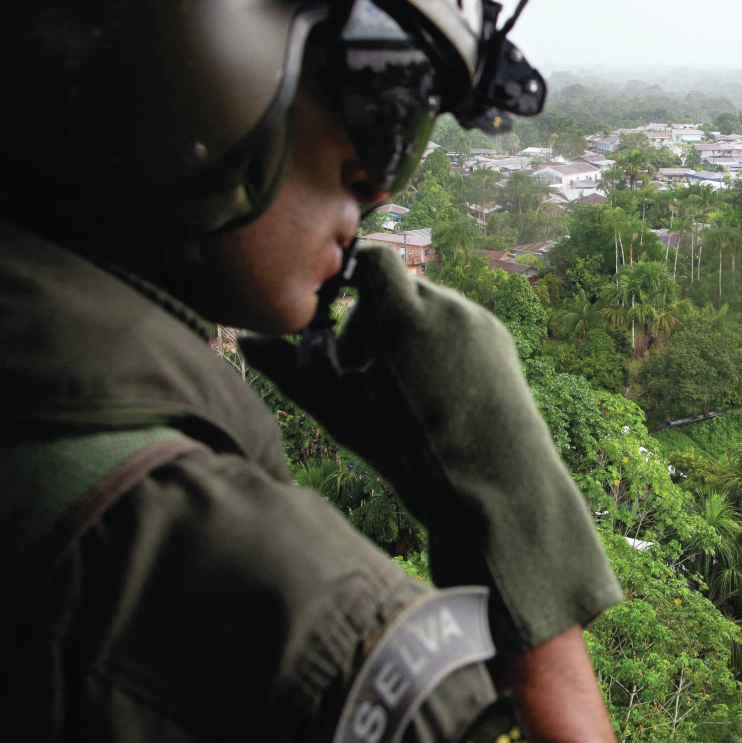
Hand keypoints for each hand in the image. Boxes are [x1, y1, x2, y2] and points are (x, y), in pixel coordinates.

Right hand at [241, 242, 619, 652]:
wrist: (490, 482)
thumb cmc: (405, 450)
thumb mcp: (339, 411)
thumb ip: (291, 371)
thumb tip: (245, 340)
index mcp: (402, 314)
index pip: (372, 260)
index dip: (351, 278)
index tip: (338, 311)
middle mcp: (444, 304)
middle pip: (397, 290)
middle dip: (375, 322)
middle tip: (366, 374)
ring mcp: (476, 319)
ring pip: (429, 308)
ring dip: (409, 334)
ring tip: (404, 390)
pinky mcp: (497, 336)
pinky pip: (458, 324)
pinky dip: (441, 346)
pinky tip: (437, 391)